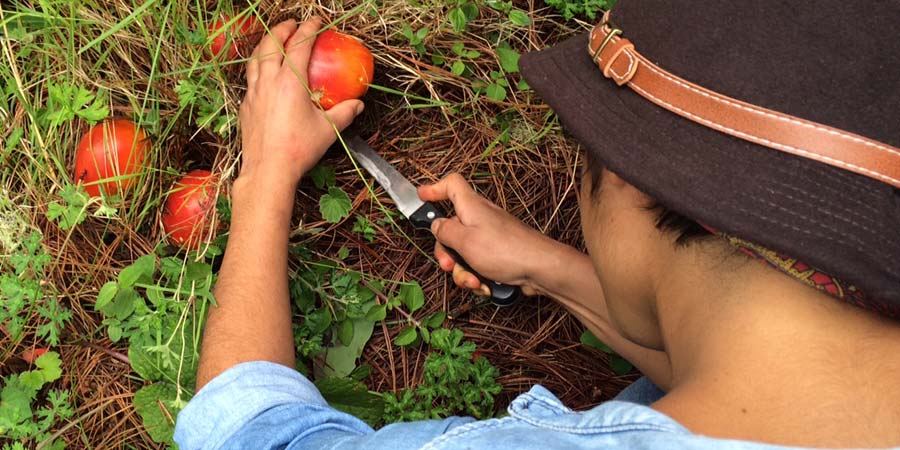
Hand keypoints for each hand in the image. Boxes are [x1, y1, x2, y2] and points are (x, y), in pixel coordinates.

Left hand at [239, 18, 363, 186]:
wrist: (268, 171)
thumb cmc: (298, 150)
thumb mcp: (328, 130)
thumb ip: (344, 113)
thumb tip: (358, 105)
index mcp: (289, 82)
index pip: (299, 44)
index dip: (309, 29)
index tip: (317, 22)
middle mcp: (268, 82)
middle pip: (271, 43)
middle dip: (283, 29)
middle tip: (294, 24)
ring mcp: (253, 92)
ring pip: (256, 57)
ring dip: (266, 43)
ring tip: (276, 41)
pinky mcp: (246, 105)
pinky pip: (251, 77)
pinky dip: (259, 65)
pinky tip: (266, 72)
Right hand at [418, 174, 562, 296]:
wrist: (540, 269)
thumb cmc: (506, 250)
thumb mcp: (465, 241)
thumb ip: (445, 231)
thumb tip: (435, 224)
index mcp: (471, 207)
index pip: (451, 185)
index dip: (434, 189)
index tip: (421, 197)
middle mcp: (480, 219)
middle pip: (450, 229)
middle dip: (446, 253)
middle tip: (449, 266)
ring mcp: (489, 238)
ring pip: (462, 253)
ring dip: (463, 272)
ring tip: (474, 281)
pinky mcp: (497, 255)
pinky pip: (477, 265)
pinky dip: (478, 277)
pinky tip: (486, 285)